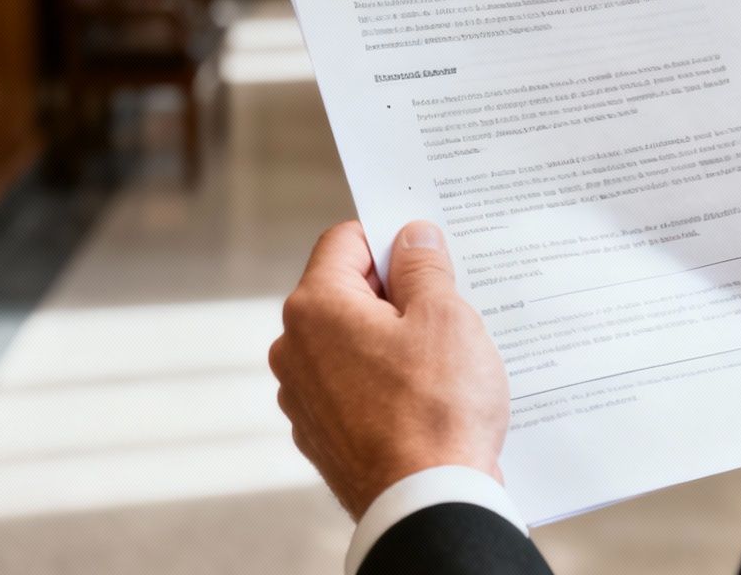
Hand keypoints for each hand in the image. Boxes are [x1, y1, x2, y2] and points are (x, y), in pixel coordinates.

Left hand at [270, 220, 509, 517]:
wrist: (426, 503)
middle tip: (445, 310)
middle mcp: (294, 350)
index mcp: (316, 308)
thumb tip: (412, 237)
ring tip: (440, 362)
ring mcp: (303, 397)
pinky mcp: (322, 436)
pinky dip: (383, 383)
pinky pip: (352, 387)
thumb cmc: (437, 408)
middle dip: (394, 294)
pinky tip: (424, 399)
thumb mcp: (445, 316)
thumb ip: (424, 267)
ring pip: (350, 342)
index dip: (391, 240)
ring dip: (390, 340)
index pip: (345, 241)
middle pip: (346, 293)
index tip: (428, 257)